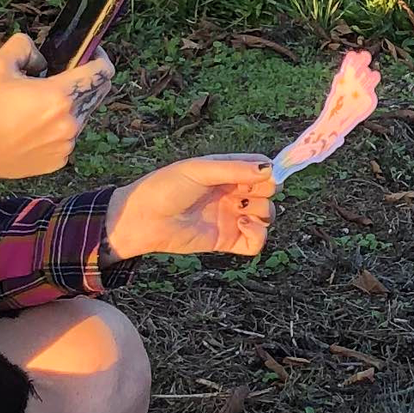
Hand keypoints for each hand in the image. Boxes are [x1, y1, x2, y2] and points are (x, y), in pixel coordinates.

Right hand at [0, 36, 115, 192]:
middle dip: (87, 80)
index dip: (100, 58)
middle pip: (98, 93)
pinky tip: (32, 127)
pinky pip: (69, 137)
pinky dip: (59, 127)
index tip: (90, 54)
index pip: (103, 73)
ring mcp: (67, 144)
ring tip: (38, 105)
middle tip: (63, 76)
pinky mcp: (60, 160)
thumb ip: (24, 47)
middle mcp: (70, 122)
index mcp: (59, 96)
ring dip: (70, 105)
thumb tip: (42, 58)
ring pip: (83, 115)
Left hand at [104, 156, 275, 260]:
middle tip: (249, 192)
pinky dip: (258, 234)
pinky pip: (256, 242)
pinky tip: (243, 225)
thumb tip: (270, 169)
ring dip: (263, 212)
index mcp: (227, 172)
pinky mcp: (227, 240)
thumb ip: (235, 169)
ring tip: (242, 211)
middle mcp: (232, 194)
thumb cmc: (166, 188)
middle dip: (267, 192)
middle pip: (269, 192)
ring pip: (267, 216)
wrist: (143, 220)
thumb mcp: (200, 170)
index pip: (262, 169)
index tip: (268, 175)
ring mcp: (231, 217)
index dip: (270, 172)